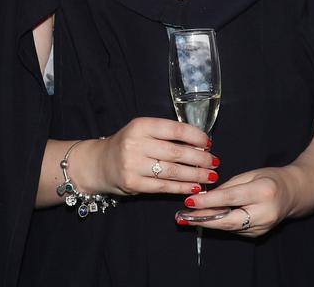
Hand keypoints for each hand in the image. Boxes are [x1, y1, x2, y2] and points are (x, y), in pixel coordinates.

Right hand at [82, 117, 218, 196]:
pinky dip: (182, 188)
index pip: (175, 129)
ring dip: (195, 175)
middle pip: (176, 152)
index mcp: (140, 125)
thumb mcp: (142, 132)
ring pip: (172, 171)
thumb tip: (200, 145)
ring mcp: (132, 164)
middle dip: (200, 159)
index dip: (195, 136)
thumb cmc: (127, 145)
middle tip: (214, 162)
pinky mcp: (133, 183)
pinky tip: (194, 187)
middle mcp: (135, 143)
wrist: (99, 163)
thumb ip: (165, 135)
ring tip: (210, 176)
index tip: (208, 143)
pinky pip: (164, 186)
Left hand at [179, 167, 294, 237]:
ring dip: (207, 223)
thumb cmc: (270, 178)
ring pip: (229, 227)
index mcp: (263, 192)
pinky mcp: (258, 234)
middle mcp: (264, 212)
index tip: (189, 201)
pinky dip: (219, 225)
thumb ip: (228, 187)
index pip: (231, 198)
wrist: (293, 193)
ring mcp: (262, 226)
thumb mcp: (250, 175)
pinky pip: (234, 229)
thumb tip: (206, 197)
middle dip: (203, 220)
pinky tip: (204, 220)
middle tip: (182, 217)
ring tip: (186, 218)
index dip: (209, 201)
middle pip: (228, 220)